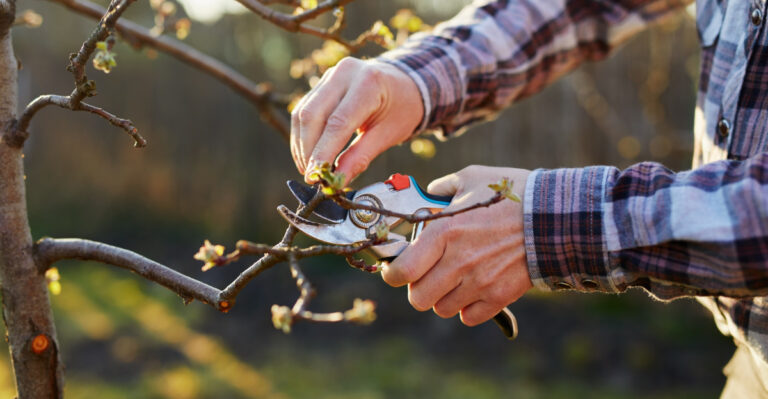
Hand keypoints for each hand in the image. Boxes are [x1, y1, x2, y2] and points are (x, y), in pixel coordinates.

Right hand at [290, 57, 423, 183]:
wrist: (404, 83)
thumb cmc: (401, 109)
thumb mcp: (388, 135)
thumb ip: (360, 157)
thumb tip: (337, 182)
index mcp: (369, 83)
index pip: (337, 122)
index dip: (322, 152)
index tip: (315, 176)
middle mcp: (345, 73)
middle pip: (313, 115)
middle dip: (308, 150)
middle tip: (311, 176)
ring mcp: (331, 75)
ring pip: (303, 113)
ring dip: (301, 145)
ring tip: (309, 169)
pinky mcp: (322, 82)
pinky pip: (304, 110)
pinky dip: (303, 135)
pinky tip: (308, 154)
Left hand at [381, 165, 532, 325]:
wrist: (555, 216)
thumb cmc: (512, 194)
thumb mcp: (472, 178)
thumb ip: (442, 187)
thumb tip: (428, 193)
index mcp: (443, 232)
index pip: (401, 272)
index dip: (393, 274)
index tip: (397, 269)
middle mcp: (457, 262)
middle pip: (418, 298)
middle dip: (418, 288)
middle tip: (427, 275)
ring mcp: (479, 283)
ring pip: (442, 309)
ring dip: (443, 297)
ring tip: (454, 280)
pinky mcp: (499, 296)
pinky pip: (469, 317)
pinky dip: (467, 308)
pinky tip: (473, 289)